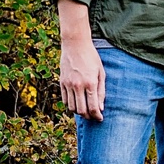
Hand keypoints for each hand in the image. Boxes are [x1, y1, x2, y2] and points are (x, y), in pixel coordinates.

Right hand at [56, 0, 103, 120]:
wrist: (75, 44)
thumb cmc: (91, 58)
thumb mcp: (101, 73)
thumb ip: (101, 91)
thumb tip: (101, 108)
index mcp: (90, 83)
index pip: (93, 107)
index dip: (97, 116)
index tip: (100, 119)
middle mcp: (78, 85)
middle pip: (81, 110)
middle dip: (88, 116)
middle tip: (93, 116)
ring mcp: (68, 84)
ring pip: (72, 107)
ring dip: (79, 112)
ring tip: (85, 110)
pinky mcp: (62, 82)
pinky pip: (64, 100)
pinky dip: (70, 105)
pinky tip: (77, 103)